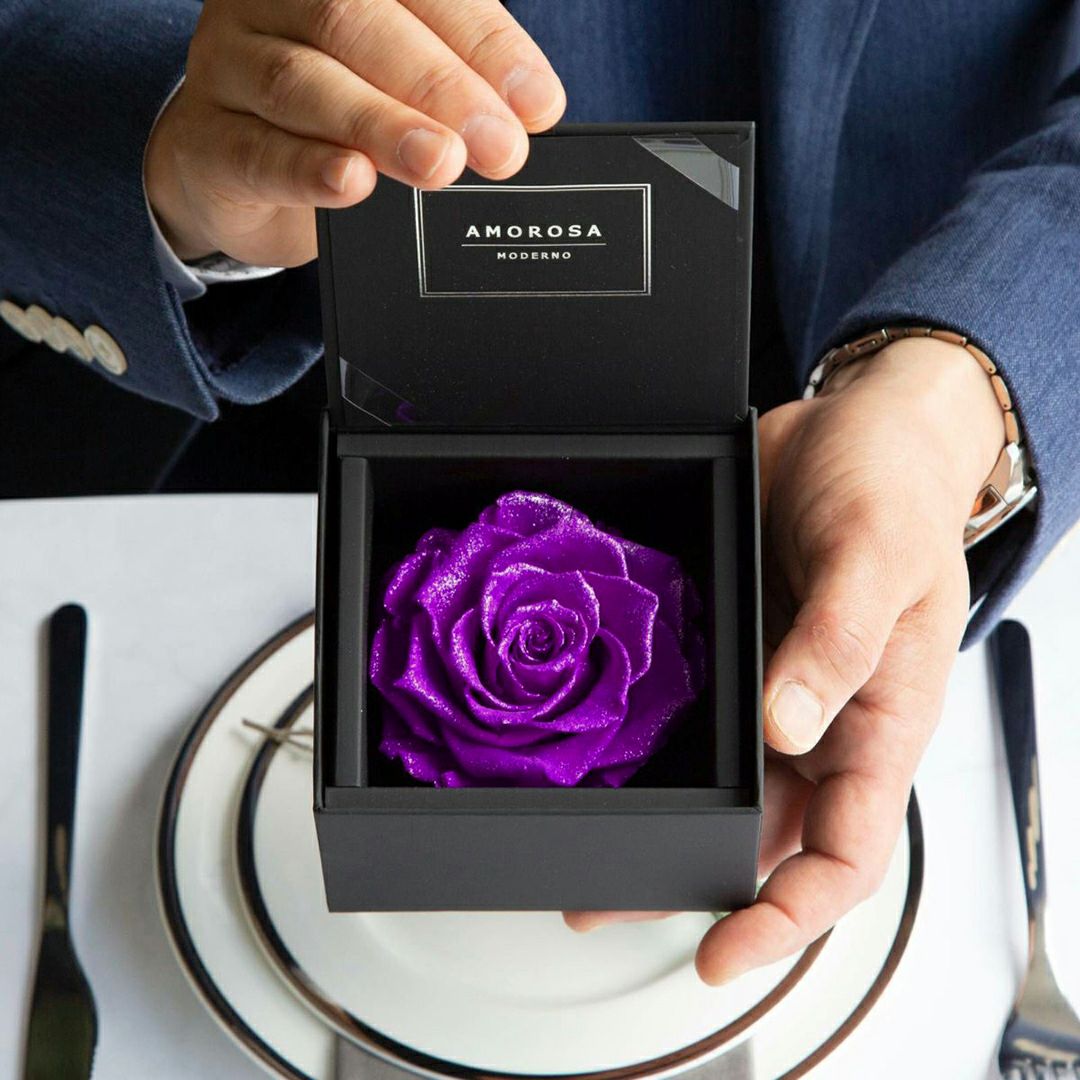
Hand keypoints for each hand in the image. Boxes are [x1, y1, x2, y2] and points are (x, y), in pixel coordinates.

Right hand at [145, 0, 564, 265]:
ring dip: (380, 125)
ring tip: (440, 164)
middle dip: (441, 87)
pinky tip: (352, 181)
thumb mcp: (393, 87)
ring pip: (302, 83)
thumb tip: (519, 123)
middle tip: (499, 146)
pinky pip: (255, 151)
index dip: (484, 44)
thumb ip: (449, 89)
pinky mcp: (205, 140)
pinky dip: (308, 169)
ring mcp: (228, 64)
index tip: (538, 104)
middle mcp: (274, 1)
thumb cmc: (329, 120)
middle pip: (356, 23)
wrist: (230, 171)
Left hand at [565, 336, 1005, 983]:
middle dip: (689, 880)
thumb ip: (837, 641)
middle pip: (759, 836)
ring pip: (719, 784)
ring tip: (583, 844)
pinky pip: (691, 711)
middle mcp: (821, 719)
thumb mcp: (878, 558)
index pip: (843, 853)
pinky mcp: (728, 647)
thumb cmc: (893, 489)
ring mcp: (770, 686)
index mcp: (878, 720)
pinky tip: (602, 751)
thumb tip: (787, 725)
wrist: (855, 428)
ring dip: (658, 821)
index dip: (786, 916)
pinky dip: (650, 742)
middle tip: (605, 903)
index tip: (721, 948)